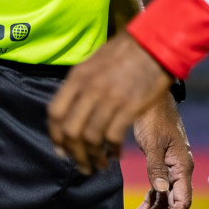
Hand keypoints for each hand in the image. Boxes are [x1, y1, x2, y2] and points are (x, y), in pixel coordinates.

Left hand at [47, 31, 172, 174]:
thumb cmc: (125, 52)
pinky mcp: (130, 106)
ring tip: (99, 165)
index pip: (55, 113)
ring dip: (93, 157)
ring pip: (91, 138)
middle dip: (74, 153)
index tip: (61, 149)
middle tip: (81, 164)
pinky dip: (112, 151)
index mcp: (77, 77)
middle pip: (71, 130)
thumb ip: (80, 84)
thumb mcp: (94, 61)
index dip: (56, 136)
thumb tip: (70, 110)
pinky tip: (115, 156)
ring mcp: (109, 97)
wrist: (153, 43)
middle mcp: (89, 88)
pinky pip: (113, 137)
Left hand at [131, 97, 192, 208]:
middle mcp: (179, 170)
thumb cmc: (154, 116)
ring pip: (164, 200)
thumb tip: (161, 192)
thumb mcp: (153, 142)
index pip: (181, 201)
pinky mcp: (161, 165)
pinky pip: (158, 190)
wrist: (152, 97)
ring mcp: (171, 169)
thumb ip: (157, 168)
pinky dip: (148, 202)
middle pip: (172, 205)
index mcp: (182, 166)